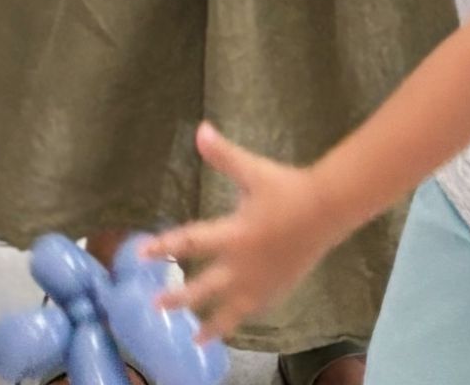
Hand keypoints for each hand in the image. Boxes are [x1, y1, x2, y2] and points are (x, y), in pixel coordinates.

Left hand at [152, 123, 344, 341]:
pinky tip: (233, 326)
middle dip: (179, 299)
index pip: (191, 243)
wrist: (326, 211)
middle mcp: (242, 266)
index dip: (165, 248)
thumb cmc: (287, 189)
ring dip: (210, 324)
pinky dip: (239, 320)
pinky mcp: (277, 290)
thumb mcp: (253, 170)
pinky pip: (253, 311)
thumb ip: (224, 156)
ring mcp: (260, 283)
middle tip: (156, 307)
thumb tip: (200, 130)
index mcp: (233, 235)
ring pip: (230, 311)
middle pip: (204, 287)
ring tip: (196, 339)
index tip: (142, 255)